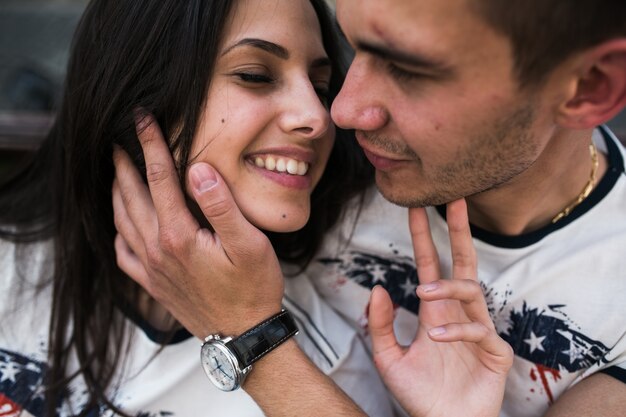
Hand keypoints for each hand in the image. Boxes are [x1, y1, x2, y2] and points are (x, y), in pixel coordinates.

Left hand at [112, 114, 283, 336]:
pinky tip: (122, 223)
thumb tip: (197, 170)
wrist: (243, 336)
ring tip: (117, 171)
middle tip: (118, 138)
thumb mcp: (249, 245)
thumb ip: (221, 206)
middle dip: (124, 163)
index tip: (143, 118)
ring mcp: (151, 269)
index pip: (158, 178)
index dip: (150, 144)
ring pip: (122, 221)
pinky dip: (117, 231)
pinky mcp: (153, 284)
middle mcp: (157, 249)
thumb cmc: (253, 288)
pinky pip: (123, 253)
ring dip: (117, 191)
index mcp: (178, 235)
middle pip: (132, 196)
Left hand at [369, 199, 512, 416]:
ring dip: (447, 287)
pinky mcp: (495, 353)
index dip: (424, 237)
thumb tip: (378, 288)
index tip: (417, 208)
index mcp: (436, 311)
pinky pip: (479, 331)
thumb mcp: (389, 358)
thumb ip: (381, 326)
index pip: (431, 265)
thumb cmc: (421, 394)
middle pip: (463, 262)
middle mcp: (458, 313)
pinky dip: (457, 332)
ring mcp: (479, 330)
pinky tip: (436, 339)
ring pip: (472, 290)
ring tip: (424, 294)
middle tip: (455, 199)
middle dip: (459, 231)